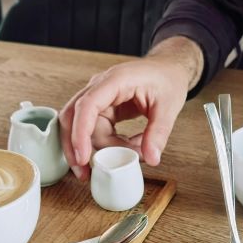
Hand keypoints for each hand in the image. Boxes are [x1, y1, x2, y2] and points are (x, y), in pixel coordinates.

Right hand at [59, 36, 202, 179]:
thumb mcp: (169, 106)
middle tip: (85, 173)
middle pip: (72, 118)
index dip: (80, 132)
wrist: (168, 70)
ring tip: (132, 154)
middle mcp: (100, 87)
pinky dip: (108, 145)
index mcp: (115, 81)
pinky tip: (128, 148)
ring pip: (85, 129)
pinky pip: (96, 131)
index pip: (87, 106)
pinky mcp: (102, 109)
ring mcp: (99, 98)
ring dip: (103, 148)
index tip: (82, 157)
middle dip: (74, 147)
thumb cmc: (167, 80)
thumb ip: (159, 132)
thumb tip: (151, 157)